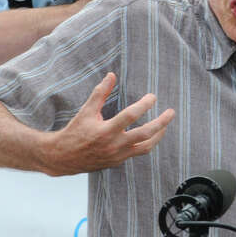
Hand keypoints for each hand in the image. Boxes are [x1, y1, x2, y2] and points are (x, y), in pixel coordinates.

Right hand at [44, 73, 172, 174]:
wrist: (64, 158)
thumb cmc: (75, 131)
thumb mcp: (86, 111)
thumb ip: (100, 93)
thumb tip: (111, 75)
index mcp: (105, 131)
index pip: (131, 115)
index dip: (144, 104)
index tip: (153, 96)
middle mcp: (114, 145)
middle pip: (145, 134)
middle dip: (161, 122)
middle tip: (171, 112)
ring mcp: (117, 156)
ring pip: (145, 147)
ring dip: (158, 135)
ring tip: (165, 125)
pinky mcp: (118, 162)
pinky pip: (137, 152)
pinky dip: (146, 142)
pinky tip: (150, 133)